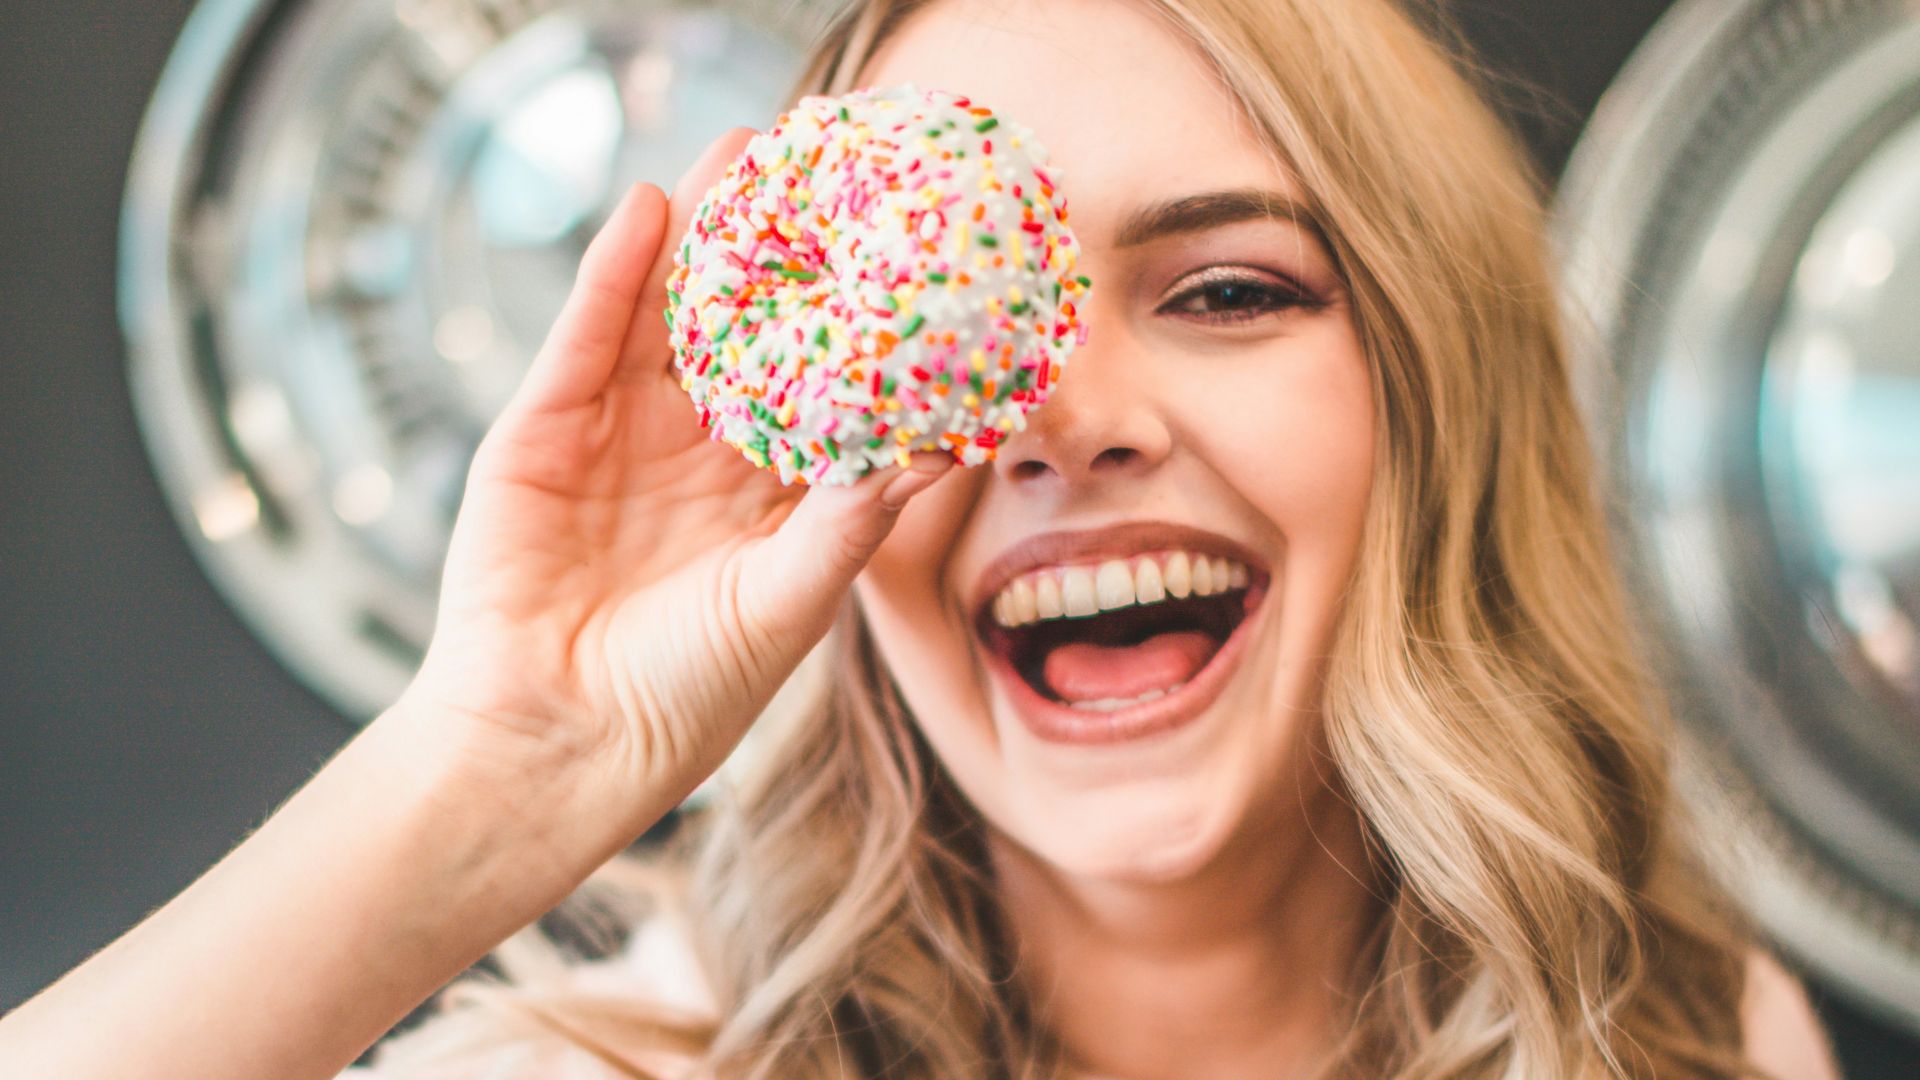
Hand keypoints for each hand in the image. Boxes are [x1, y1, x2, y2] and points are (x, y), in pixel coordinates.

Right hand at [397, 128, 953, 836]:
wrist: (555, 744)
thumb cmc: (685, 696)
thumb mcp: (787, 603)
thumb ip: (853, 522)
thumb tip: (941, 449)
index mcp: (767, 495)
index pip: (818, 386)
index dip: (853, 321)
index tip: (900, 253)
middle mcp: (697, 454)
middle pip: (743, 331)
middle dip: (779, 253)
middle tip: (822, 166)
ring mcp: (617, 434)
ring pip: (665, 316)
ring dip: (700, 236)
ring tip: (742, 154)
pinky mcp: (543, 430)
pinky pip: (584, 337)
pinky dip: (612, 275)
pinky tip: (649, 211)